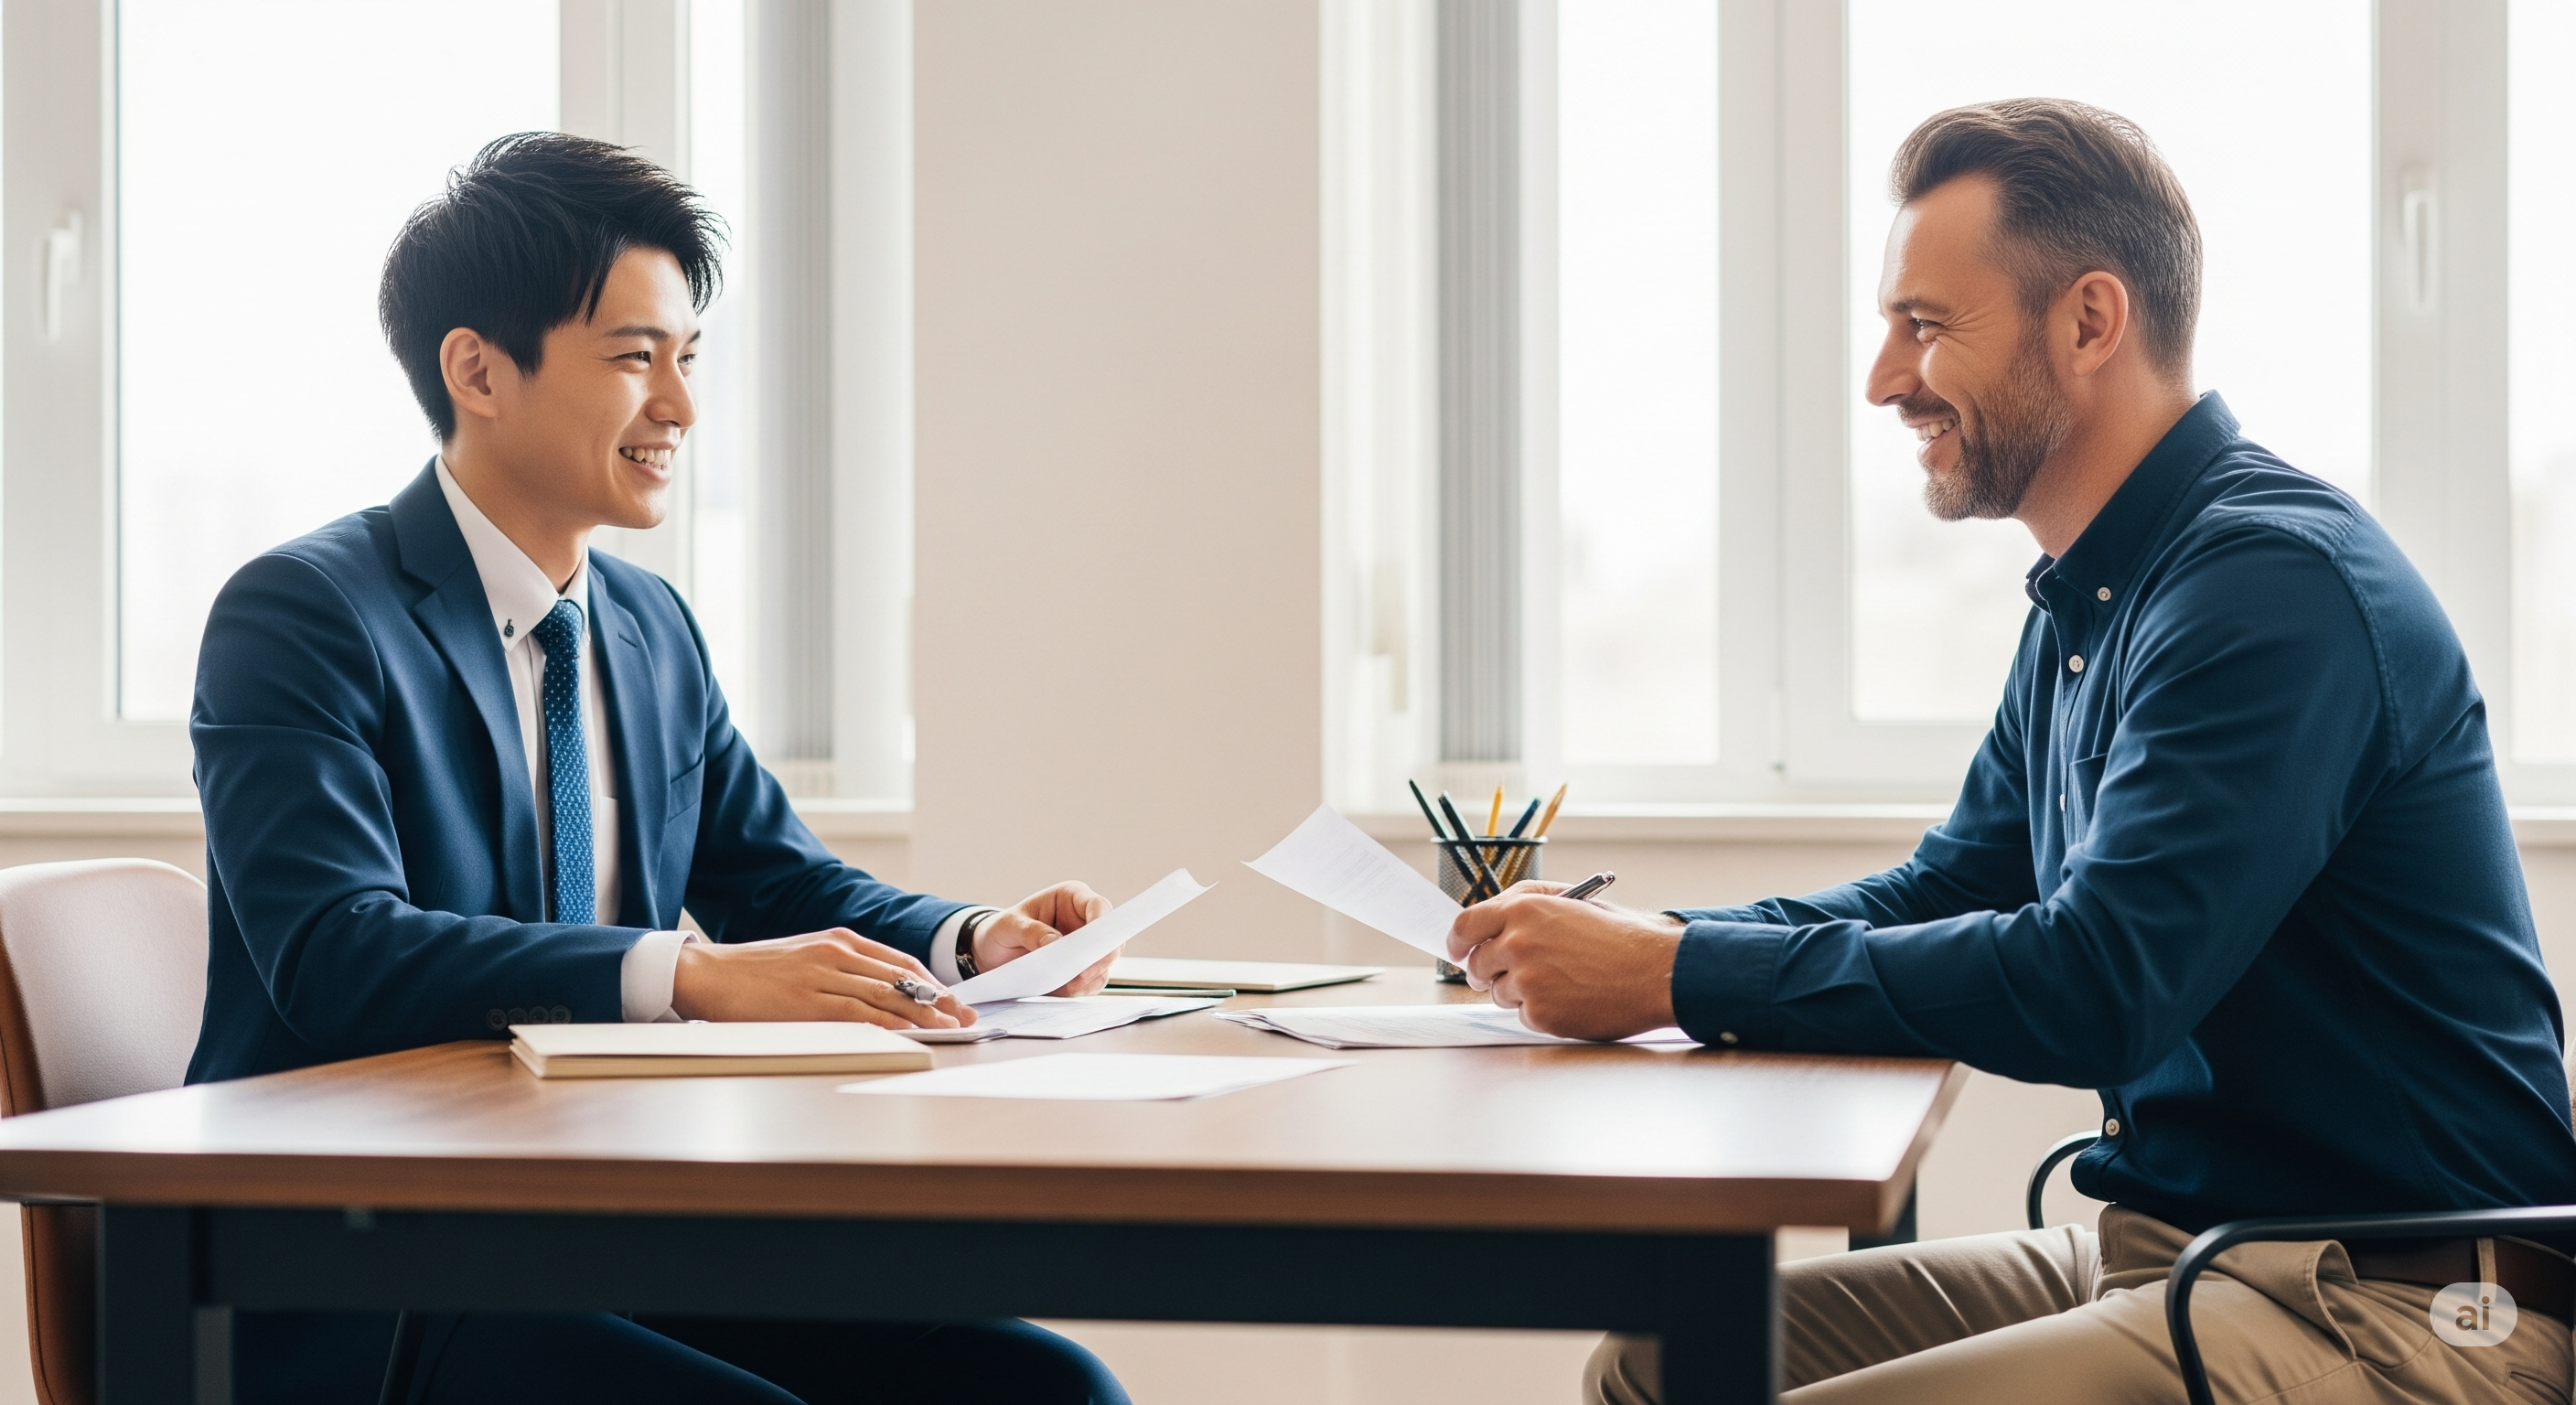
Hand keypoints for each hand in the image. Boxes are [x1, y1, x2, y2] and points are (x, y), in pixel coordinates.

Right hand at [670, 928, 972, 1027]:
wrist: (707, 973)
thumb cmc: (753, 972)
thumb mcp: (805, 958)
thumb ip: (839, 969)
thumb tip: (875, 993)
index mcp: (838, 940)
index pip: (899, 961)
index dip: (931, 983)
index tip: (952, 1001)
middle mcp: (836, 953)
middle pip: (900, 979)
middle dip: (939, 1002)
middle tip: (966, 1019)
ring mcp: (823, 976)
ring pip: (886, 995)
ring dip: (922, 1015)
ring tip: (948, 1030)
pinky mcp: (807, 1002)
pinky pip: (857, 1014)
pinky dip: (886, 1025)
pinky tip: (908, 1035)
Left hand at [974, 881, 1116, 994]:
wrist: (994, 953)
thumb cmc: (1002, 930)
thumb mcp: (1009, 926)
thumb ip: (1031, 932)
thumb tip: (1055, 944)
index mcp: (1071, 898)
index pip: (1098, 907)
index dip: (1102, 923)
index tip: (1094, 943)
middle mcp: (1084, 920)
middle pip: (1111, 938)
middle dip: (1100, 958)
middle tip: (1081, 974)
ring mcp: (1086, 947)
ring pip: (1104, 963)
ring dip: (1089, 977)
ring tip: (1062, 984)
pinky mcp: (1082, 969)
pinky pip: (1092, 982)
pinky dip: (1080, 989)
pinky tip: (1060, 989)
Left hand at [1444, 881, 1682, 1040]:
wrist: (1656, 971)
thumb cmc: (1620, 936)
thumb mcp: (1572, 900)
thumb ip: (1526, 904)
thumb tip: (1489, 918)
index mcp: (1523, 909)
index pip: (1464, 926)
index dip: (1457, 942)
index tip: (1458, 951)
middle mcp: (1517, 942)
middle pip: (1476, 964)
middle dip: (1490, 971)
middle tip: (1517, 973)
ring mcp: (1527, 980)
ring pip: (1498, 992)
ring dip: (1520, 991)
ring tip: (1562, 982)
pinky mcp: (1540, 1013)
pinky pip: (1522, 1015)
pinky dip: (1541, 1012)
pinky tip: (1571, 999)